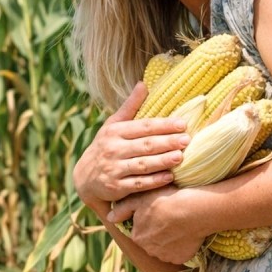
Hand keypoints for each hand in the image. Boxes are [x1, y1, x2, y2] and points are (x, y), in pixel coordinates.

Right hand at [73, 82, 189, 210]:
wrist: (84, 178)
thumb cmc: (106, 146)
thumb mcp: (113, 125)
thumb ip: (130, 107)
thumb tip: (144, 84)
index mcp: (115, 131)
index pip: (143, 126)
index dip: (163, 125)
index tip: (182, 124)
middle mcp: (113, 149)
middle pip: (145, 145)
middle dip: (167, 142)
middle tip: (187, 140)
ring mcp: (114, 169)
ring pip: (142, 164)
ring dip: (162, 161)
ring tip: (180, 156)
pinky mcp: (116, 188)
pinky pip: (138, 184)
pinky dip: (154, 181)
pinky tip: (169, 177)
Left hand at [115, 185, 208, 264]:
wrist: (195, 210)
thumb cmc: (166, 200)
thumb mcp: (140, 199)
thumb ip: (123, 209)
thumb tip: (110, 218)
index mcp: (137, 237)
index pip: (139, 230)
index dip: (148, 219)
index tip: (158, 210)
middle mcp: (149, 250)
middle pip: (151, 240)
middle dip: (157, 231)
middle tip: (169, 216)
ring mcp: (165, 256)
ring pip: (164, 247)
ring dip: (169, 239)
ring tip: (179, 223)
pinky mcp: (181, 258)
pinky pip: (178, 252)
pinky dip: (181, 244)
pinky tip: (186, 231)